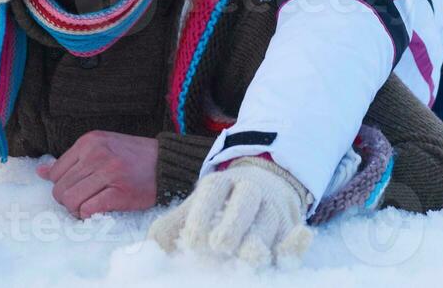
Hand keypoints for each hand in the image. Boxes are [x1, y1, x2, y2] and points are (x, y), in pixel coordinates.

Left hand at [37, 131, 157, 217]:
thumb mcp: (100, 147)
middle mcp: (96, 154)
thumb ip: (71, 160)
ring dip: (76, 210)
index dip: (61, 185)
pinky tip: (99, 210)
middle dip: (67, 201)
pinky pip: (89, 209)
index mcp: (89, 142)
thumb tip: (41, 172)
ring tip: (89, 207)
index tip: (76, 188)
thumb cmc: (132, 156)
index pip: (55, 171)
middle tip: (83, 201)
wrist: (166, 163)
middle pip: (60, 189)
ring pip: (71, 201)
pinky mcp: (120, 192)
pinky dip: (89, 215)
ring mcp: (108, 173)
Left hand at [148, 157, 311, 267]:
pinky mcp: (291, 228)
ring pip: (270, 221)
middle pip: (246, 199)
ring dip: (258, 242)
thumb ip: (170, 229)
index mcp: (221, 183)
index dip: (201, 214)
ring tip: (246, 258)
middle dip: (233, 223)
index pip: (213, 189)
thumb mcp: (194, 210)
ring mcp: (273, 207)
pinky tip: (284, 254)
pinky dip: (294, 246)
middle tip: (220, 246)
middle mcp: (250, 189)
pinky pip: (294, 239)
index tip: (192, 241)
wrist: (264, 188)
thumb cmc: (219, 209)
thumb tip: (148, 250)